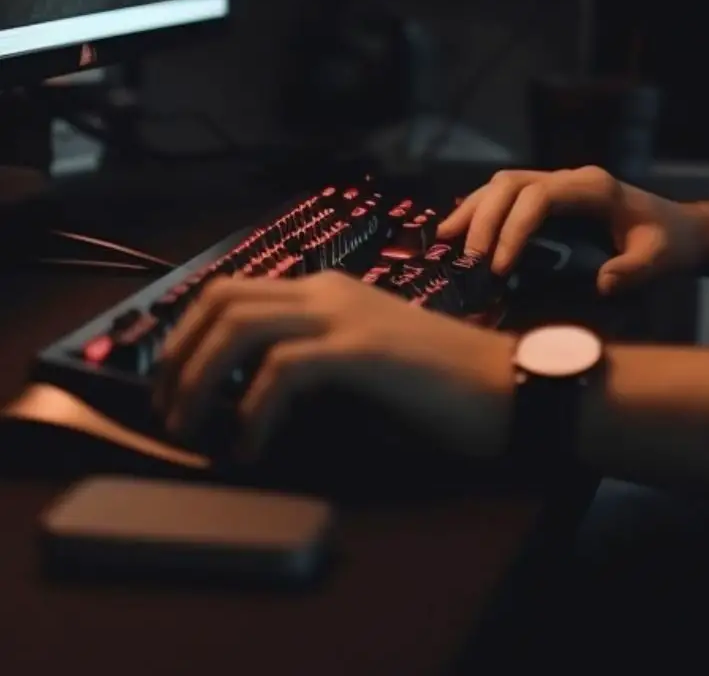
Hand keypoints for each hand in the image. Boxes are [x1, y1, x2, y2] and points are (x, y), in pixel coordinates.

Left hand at [154, 272, 513, 459]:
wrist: (512, 388)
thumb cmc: (447, 389)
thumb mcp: (366, 371)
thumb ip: (314, 371)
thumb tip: (248, 402)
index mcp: (330, 292)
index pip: (234, 291)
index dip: (188, 334)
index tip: (172, 382)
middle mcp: (328, 292)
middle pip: (220, 298)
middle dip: (178, 355)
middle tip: (168, 409)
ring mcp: (345, 316)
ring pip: (237, 325)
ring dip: (198, 380)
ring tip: (192, 429)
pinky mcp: (362, 350)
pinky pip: (281, 371)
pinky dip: (254, 413)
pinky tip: (253, 447)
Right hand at [438, 165, 701, 294]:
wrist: (680, 230)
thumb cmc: (669, 242)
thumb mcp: (661, 258)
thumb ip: (635, 270)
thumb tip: (603, 282)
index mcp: (594, 188)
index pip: (540, 197)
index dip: (514, 228)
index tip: (501, 267)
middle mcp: (571, 179)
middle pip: (511, 184)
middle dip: (484, 219)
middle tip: (467, 259)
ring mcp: (559, 185)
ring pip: (503, 185)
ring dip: (473, 210)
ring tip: (445, 238)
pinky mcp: (552, 198)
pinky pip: (508, 197)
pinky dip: (482, 212)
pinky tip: (460, 233)